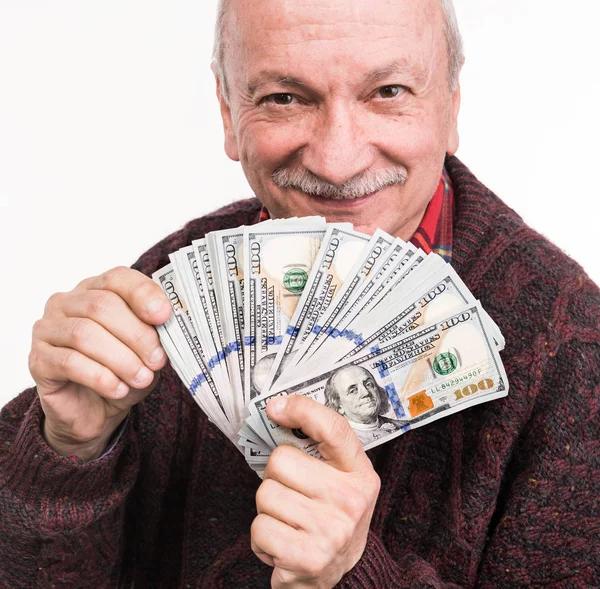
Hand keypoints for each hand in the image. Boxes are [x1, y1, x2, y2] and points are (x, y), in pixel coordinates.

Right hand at [28, 266, 170, 459]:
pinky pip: (69, 362)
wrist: (94, 411)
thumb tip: (171, 323)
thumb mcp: (146, 349)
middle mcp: (67, 302)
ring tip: (142, 378)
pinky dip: (100, 377)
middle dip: (136, 334)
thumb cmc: (122, 371)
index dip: (143, 294)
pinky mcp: (38, 360)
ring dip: (121, 359)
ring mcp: (48, 329)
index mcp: (96, 290)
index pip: (118, 278)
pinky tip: (118, 389)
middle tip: (157, 360)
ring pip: (84, 334)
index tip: (164, 316)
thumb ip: (155, 332)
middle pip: (102, 306)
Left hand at [251, 396, 380, 588]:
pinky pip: (259, 528)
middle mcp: (351, 500)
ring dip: (267, 511)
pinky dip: (262, 539)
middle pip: (280, 460)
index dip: (302, 410)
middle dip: (274, 478)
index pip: (333, 429)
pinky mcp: (309, 557)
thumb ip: (317, 451)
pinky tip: (282, 544)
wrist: (339, 577)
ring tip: (289, 523)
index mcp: (360, 474)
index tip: (276, 407)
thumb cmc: (330, 519)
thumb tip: (276, 411)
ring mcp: (332, 530)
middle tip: (291, 496)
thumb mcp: (338, 481)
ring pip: (265, 494)